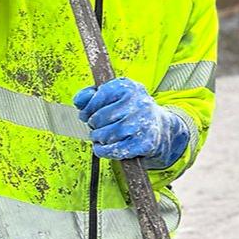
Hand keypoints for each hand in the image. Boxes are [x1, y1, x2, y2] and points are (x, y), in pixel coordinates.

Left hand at [73, 78, 189, 169]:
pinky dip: (102, 150)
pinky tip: (102, 147)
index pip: (97, 98)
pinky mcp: (144, 144)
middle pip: (99, 118)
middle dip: (93, 125)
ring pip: (105, 135)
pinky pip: (113, 150)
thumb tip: (79, 101)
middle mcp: (138, 103)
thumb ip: (91, 95)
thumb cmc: (130, 110)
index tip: (86, 114)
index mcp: (129, 87)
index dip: (87, 109)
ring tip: (101, 135)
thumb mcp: (114, 95)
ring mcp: (142, 124)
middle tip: (97, 126)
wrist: (159, 126)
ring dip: (98, 138)